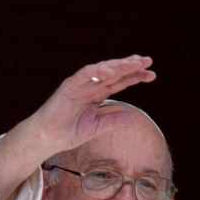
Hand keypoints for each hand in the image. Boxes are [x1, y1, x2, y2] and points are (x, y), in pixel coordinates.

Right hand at [23, 55, 156, 155]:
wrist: (48, 139)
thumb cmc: (69, 133)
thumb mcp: (98, 127)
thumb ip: (114, 120)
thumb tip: (133, 117)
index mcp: (97, 94)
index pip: (119, 82)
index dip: (135, 77)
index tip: (151, 75)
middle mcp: (90, 86)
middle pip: (114, 73)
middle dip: (131, 66)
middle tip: (148, 61)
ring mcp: (80, 84)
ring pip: (102, 70)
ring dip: (118, 65)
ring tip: (134, 62)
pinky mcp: (69, 86)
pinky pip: (85, 74)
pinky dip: (97, 71)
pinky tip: (112, 70)